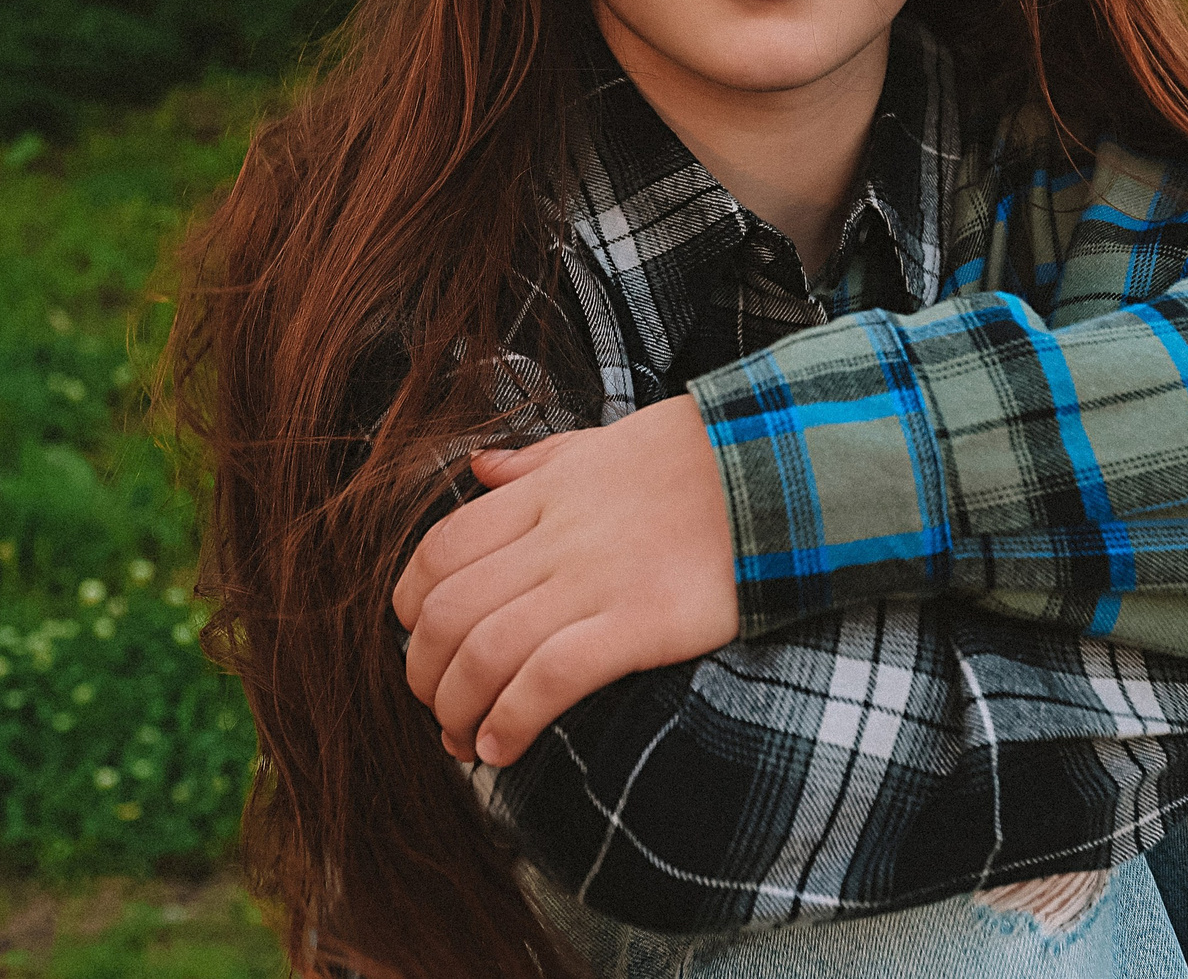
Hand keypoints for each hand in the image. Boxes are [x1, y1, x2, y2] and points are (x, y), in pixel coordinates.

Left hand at [390, 394, 740, 767]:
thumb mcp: (601, 442)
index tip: (419, 641)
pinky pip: (549, 678)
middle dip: (423, 674)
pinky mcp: (640, 622)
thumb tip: (476, 466)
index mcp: (541, 492)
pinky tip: (504, 746)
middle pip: (446, 613)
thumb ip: (534, 460)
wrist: (777, 466)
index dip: (410, 608)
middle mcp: (555, 536)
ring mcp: (596, 580)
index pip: (438, 552)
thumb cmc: (693, 458)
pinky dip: (512, 719)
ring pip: (484, 652)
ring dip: (457, 709)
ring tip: (464, 739)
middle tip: (437, 706)